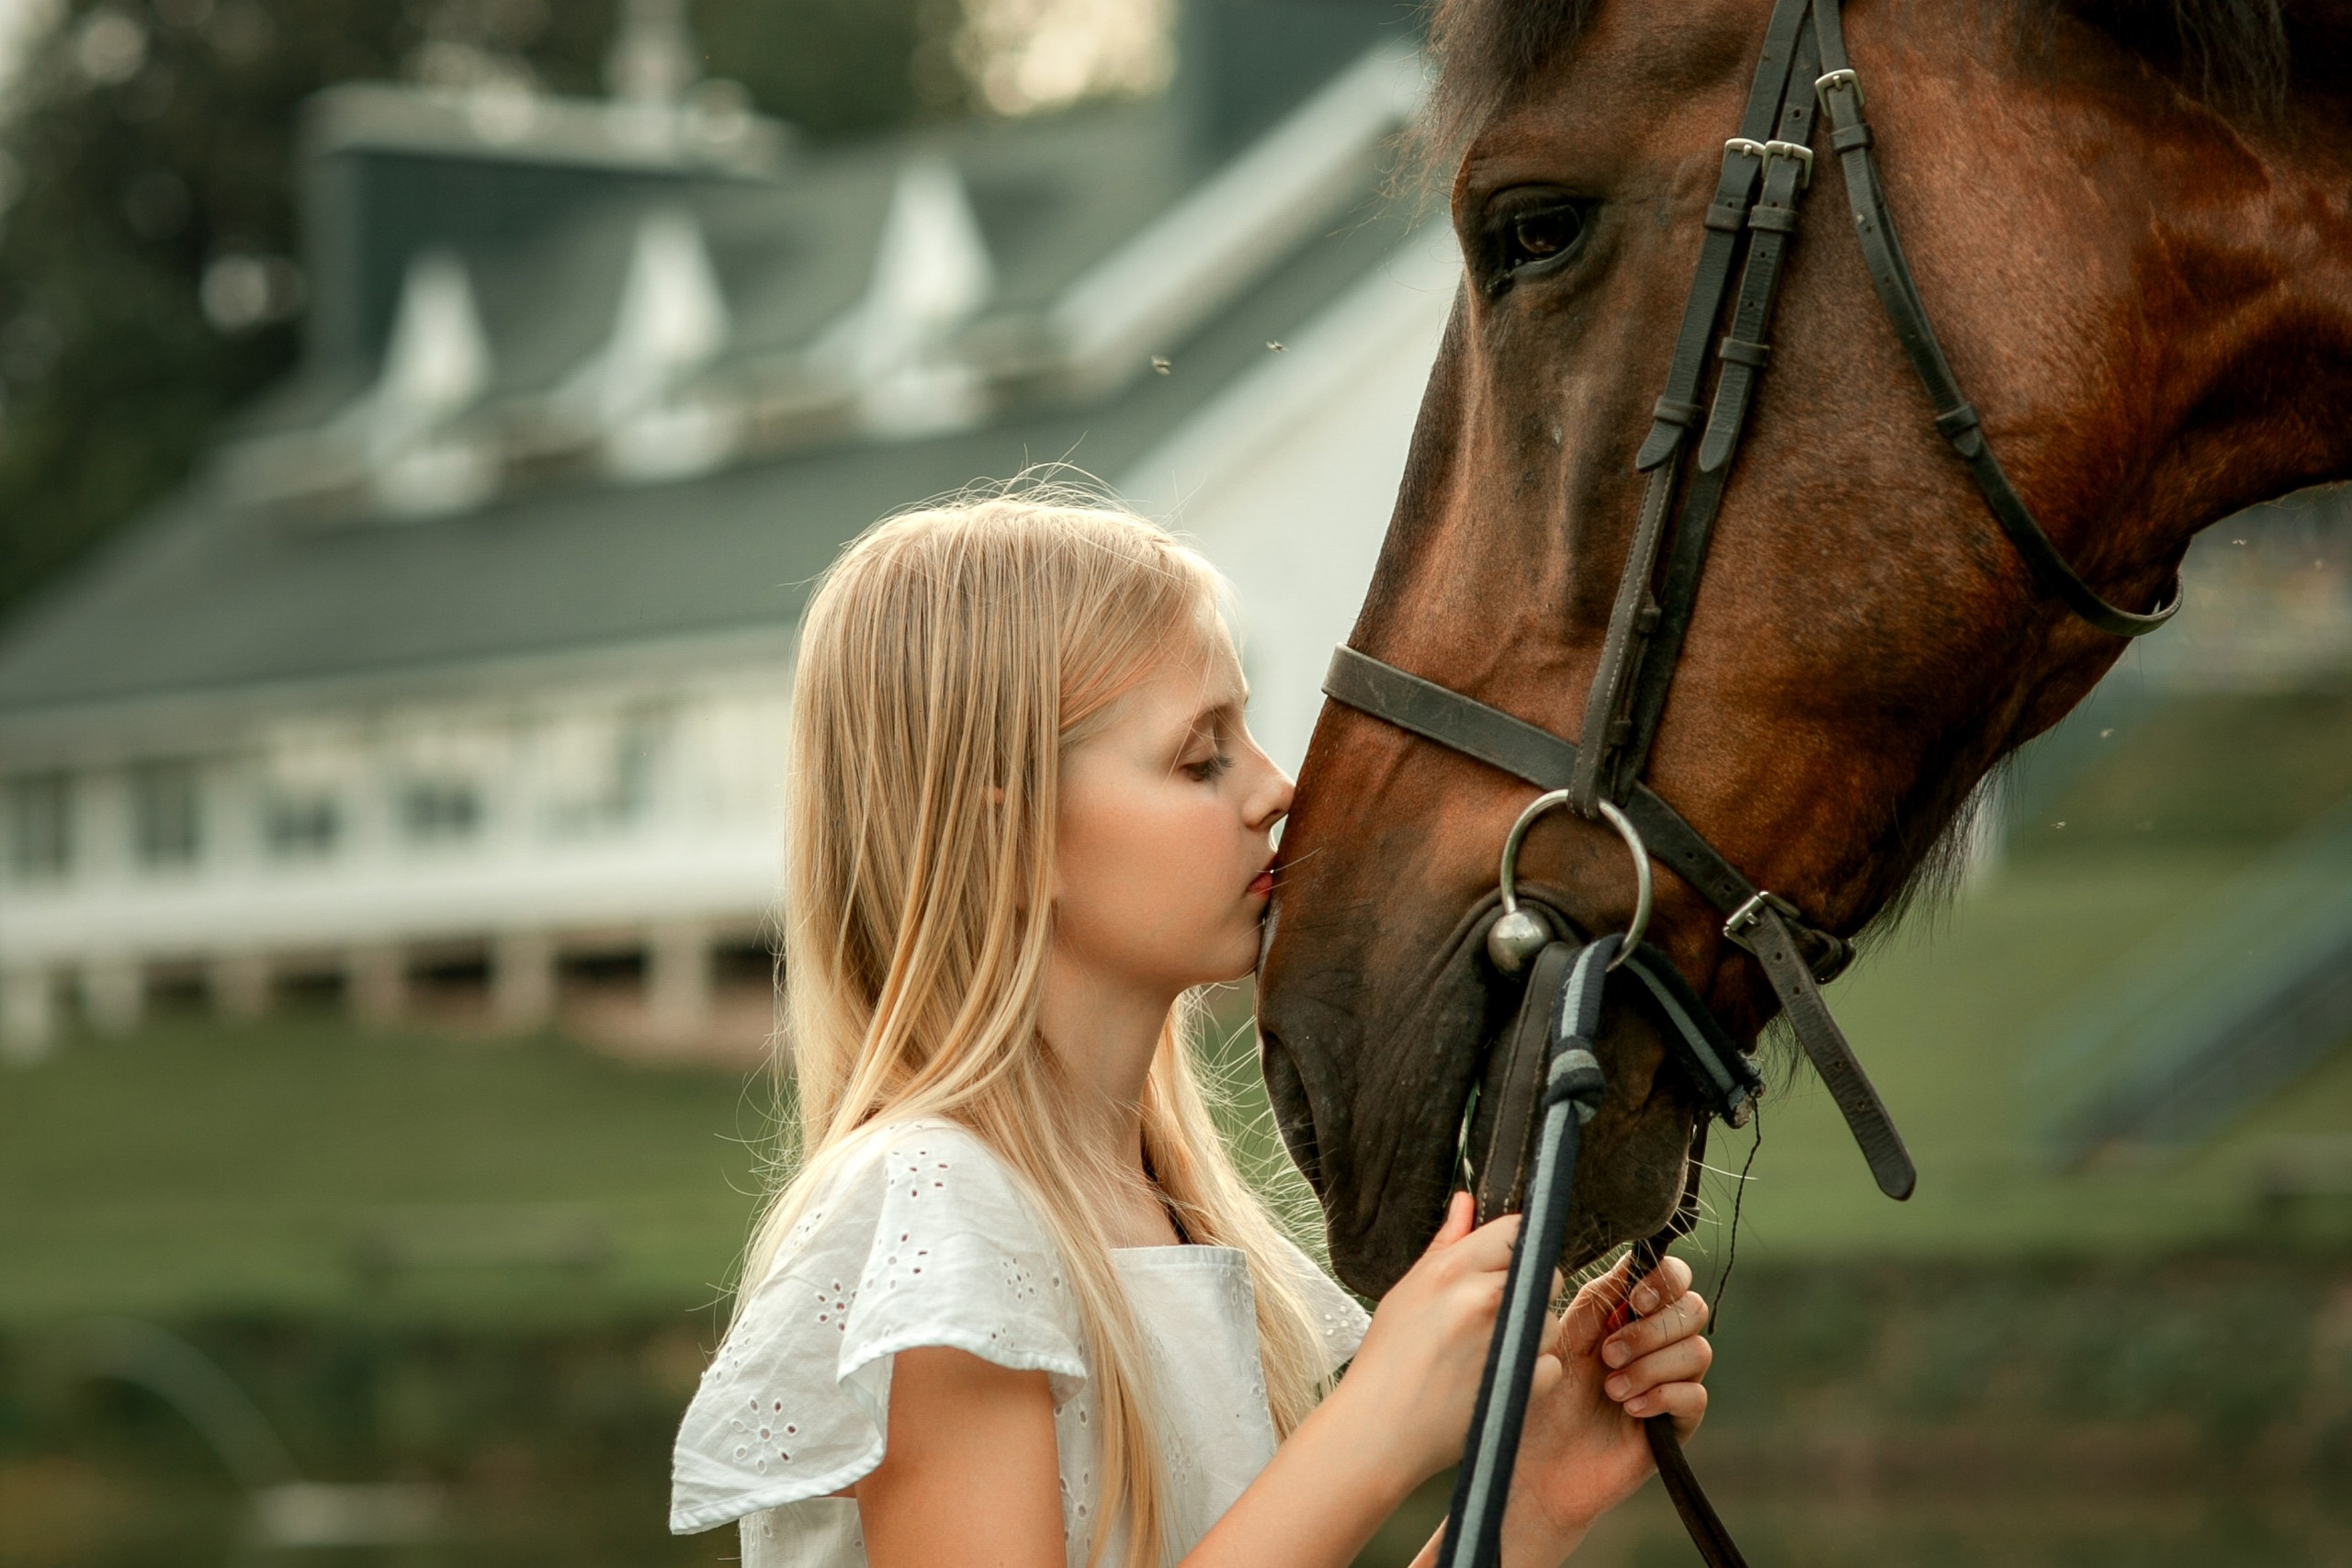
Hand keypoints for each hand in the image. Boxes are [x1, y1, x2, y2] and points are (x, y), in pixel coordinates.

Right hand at [1332, 1192, 1531, 1488]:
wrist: (1379, 1429)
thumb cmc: (1387, 1361)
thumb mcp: (1408, 1290)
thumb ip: (1446, 1244)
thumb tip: (1466, 1202)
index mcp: (1453, 1270)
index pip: (1515, 1230)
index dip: (1514, 1248)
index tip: (1503, 1266)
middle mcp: (1485, 1298)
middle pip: (1545, 1274)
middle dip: (1529, 1291)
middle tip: (1496, 1315)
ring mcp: (1507, 1341)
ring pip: (1551, 1321)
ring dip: (1531, 1334)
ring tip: (1489, 1353)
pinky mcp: (1523, 1382)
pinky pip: (1551, 1364)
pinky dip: (1532, 1373)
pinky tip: (1497, 1378)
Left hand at [1500, 1254, 1710, 1563]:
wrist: (1535, 1468)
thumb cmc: (1539, 1399)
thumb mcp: (1559, 1339)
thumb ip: (1595, 1300)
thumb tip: (1630, 1262)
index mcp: (1625, 1314)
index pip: (1671, 1277)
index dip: (1664, 1279)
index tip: (1636, 1299)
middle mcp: (1653, 1344)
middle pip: (1693, 1309)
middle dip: (1653, 1328)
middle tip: (1609, 1354)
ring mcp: (1668, 1383)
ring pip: (1698, 1351)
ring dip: (1652, 1366)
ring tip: (1611, 1389)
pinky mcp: (1675, 1425)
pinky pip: (1696, 1396)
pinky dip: (1663, 1396)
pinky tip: (1630, 1410)